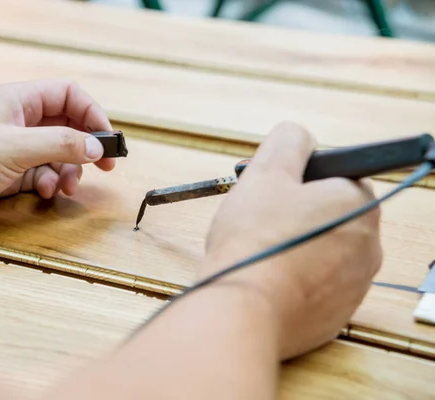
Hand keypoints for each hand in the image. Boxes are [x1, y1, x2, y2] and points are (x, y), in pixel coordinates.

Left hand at [0, 79, 114, 231]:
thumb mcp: (15, 147)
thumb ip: (60, 144)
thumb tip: (95, 147)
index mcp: (19, 101)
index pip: (69, 95)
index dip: (93, 114)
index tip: (108, 139)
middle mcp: (19, 121)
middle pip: (68, 126)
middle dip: (86, 146)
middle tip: (106, 167)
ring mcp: (14, 147)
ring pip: (58, 154)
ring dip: (69, 170)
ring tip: (66, 187)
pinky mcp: (8, 172)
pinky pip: (42, 173)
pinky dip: (49, 183)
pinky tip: (44, 192)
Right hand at [203, 121, 382, 359]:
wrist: (242, 311)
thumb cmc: (255, 241)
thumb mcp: (266, 172)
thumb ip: (288, 142)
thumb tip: (299, 136)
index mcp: (360, 205)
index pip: (340, 176)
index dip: (303, 178)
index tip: (275, 188)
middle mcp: (370, 247)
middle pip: (330, 216)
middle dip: (298, 213)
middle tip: (261, 218)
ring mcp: (354, 286)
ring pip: (322, 251)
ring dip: (296, 245)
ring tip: (260, 250)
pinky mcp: (335, 315)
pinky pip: (315, 285)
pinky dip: (294, 278)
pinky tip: (266, 277)